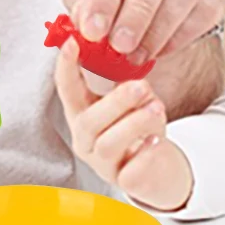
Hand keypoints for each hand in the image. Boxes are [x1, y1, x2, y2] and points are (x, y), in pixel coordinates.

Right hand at [54, 40, 192, 211]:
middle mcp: (86, 139)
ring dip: (134, 123)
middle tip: (140, 86)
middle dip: (115, 102)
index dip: (66, 66)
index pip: (66, 88)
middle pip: (88, 121)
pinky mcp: (124, 182)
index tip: (72, 42)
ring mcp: (103, 163)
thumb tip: (129, 51)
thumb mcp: (129, 100)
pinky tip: (157, 141)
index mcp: (82, 113)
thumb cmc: (138, 128)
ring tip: (157, 108)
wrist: (158, 169)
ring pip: (107, 145)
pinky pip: (131, 171)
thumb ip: (125, 80)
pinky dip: (146, 154)